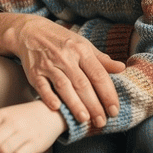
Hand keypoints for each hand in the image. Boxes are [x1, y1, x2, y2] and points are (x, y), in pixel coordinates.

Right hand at [8, 14, 124, 126]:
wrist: (30, 31)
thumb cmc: (61, 40)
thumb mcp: (83, 44)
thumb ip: (101, 59)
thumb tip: (122, 68)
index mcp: (81, 50)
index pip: (98, 74)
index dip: (108, 93)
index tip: (114, 110)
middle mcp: (66, 57)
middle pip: (82, 84)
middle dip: (93, 104)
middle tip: (101, 122)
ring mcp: (49, 64)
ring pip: (63, 86)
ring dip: (74, 103)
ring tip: (84, 119)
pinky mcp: (34, 71)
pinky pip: (42, 85)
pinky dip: (48, 96)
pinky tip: (56, 108)